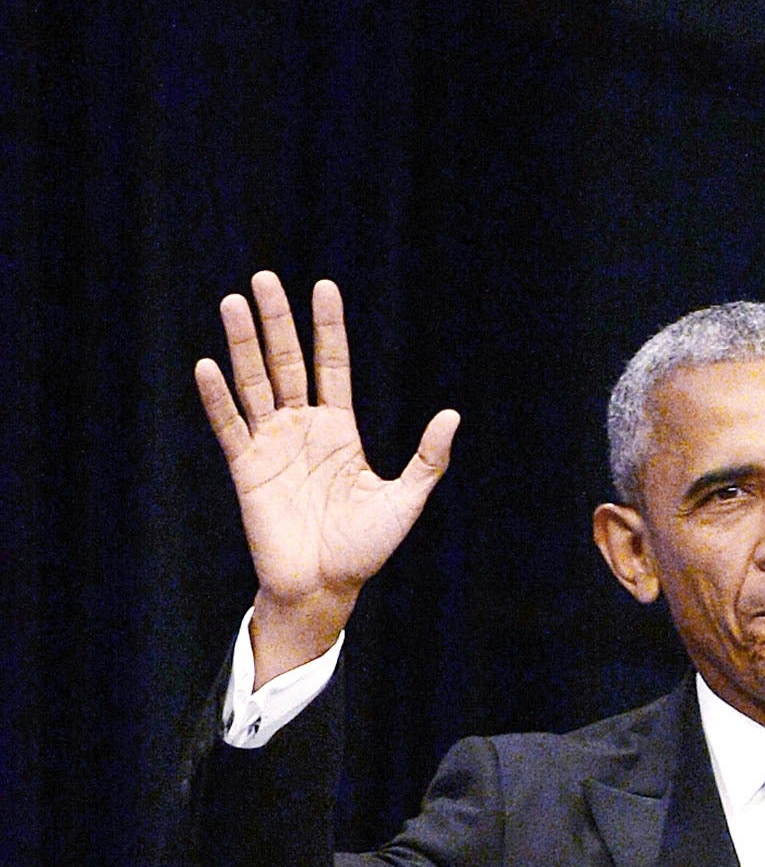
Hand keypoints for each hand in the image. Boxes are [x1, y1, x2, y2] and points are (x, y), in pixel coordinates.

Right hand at [194, 272, 459, 672]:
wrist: (325, 588)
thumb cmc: (364, 549)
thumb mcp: (404, 501)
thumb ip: (427, 459)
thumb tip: (453, 414)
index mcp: (338, 430)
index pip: (332, 365)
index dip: (328, 328)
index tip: (324, 287)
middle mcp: (302, 428)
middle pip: (286, 362)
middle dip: (277, 321)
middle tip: (264, 278)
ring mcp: (272, 445)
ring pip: (255, 384)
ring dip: (243, 344)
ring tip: (233, 303)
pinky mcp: (247, 468)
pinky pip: (230, 427)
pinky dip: (218, 399)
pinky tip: (208, 366)